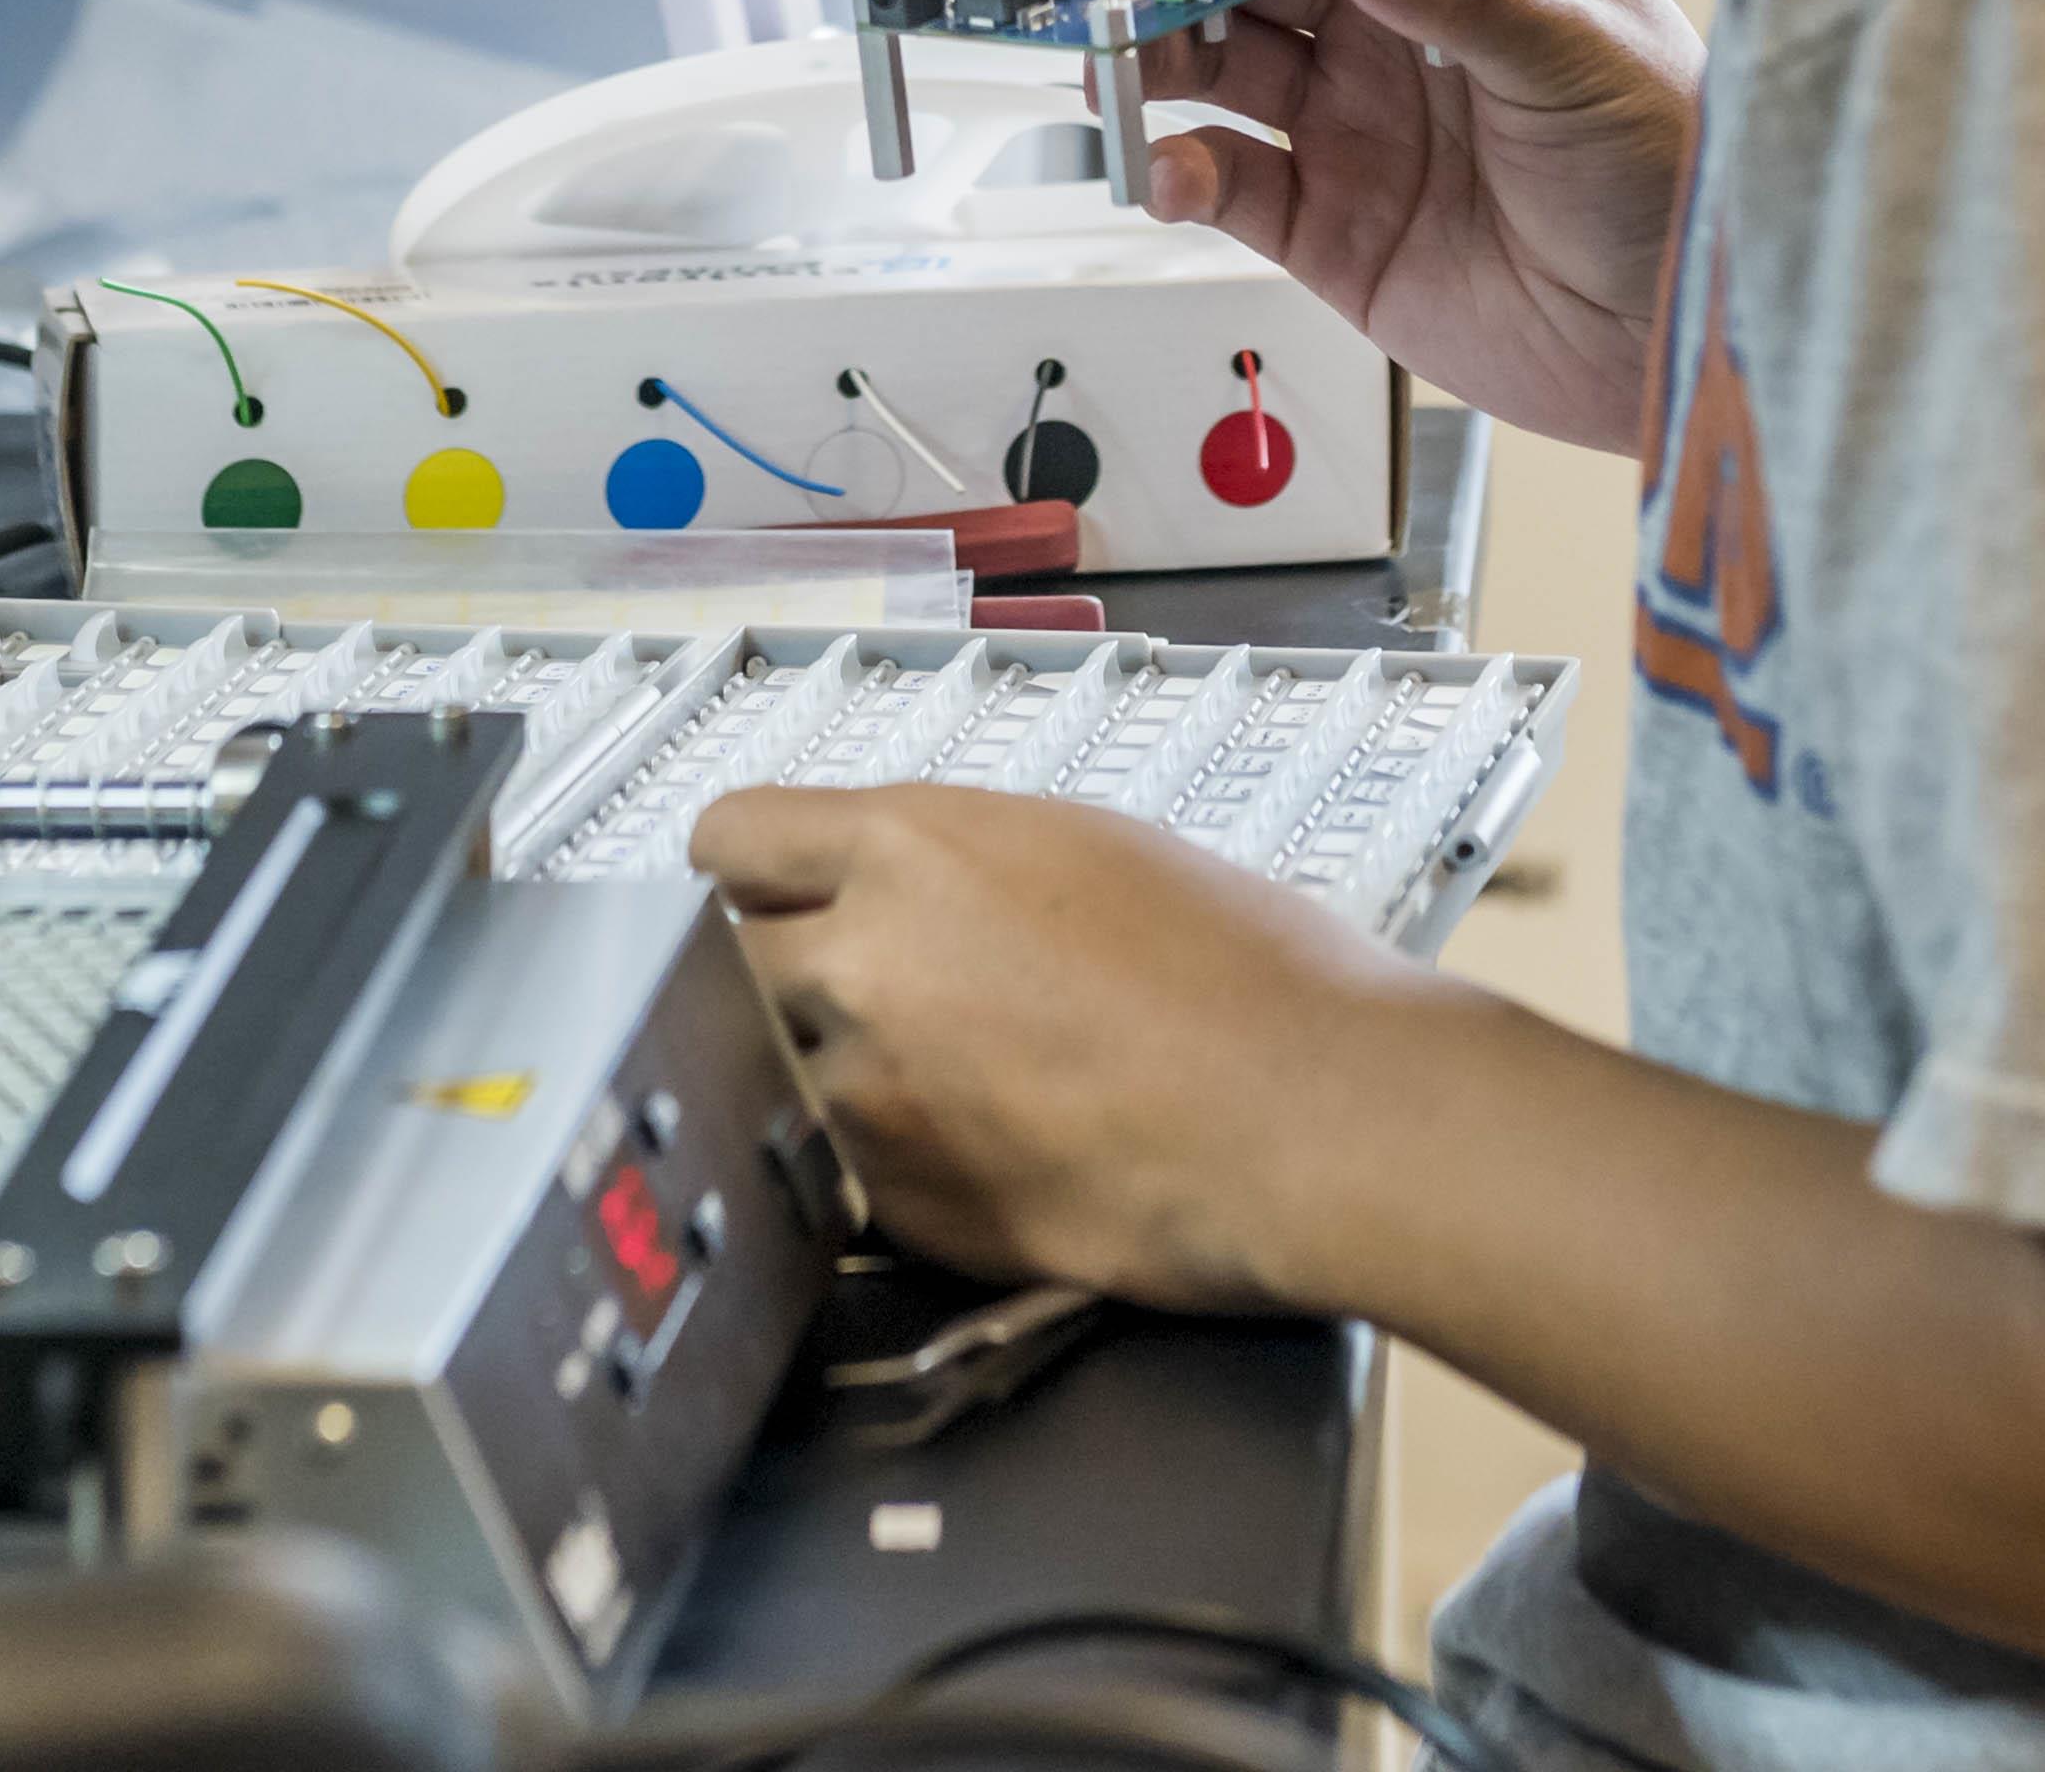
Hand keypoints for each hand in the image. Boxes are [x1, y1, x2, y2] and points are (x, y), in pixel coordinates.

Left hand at [692, 780, 1437, 1308]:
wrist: (1315, 1116)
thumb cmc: (1249, 976)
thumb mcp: (1081, 849)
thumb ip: (952, 867)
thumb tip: (902, 886)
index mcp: (905, 847)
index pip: (729, 838)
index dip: (755, 873)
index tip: (772, 894)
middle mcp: (862, 961)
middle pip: (730, 962)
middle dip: (787, 978)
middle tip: (870, 1000)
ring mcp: (872, 1094)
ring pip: (784, 1075)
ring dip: (836, 1077)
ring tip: (951, 1086)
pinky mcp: (903, 1206)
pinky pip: (847, 1175)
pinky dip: (890, 1168)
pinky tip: (986, 1152)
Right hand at [1086, 0, 1701, 448]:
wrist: (1690, 334)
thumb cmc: (1673, 166)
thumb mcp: (1575, 54)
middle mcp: (1387, 27)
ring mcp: (1353, 124)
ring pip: (1211, 66)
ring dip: (1146, 60)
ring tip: (1109, 71)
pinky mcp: (1331, 225)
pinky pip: (1226, 183)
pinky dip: (1178, 174)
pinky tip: (1170, 174)